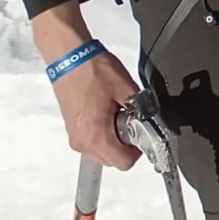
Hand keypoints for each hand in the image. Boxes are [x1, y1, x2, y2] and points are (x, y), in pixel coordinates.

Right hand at [33, 2, 142, 170]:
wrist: (68, 57)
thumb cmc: (93, 70)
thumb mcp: (126, 88)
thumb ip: (141, 109)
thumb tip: (151, 119)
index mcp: (95, 136)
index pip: (123, 162)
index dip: (138, 149)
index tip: (141, 130)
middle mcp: (82, 143)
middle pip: (112, 159)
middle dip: (125, 143)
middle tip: (128, 117)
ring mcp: (74, 136)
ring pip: (102, 151)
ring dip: (114, 138)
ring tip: (115, 111)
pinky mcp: (71, 128)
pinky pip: (92, 140)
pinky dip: (102, 132)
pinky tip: (105, 110)